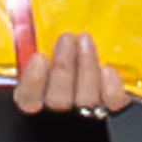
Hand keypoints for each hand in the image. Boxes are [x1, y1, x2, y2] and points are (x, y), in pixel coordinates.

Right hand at [13, 30, 133, 117]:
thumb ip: (38, 51)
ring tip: (85, 41)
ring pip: (85, 99)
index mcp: (38, 106)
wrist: (114, 101)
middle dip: (63, 67)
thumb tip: (26, 24)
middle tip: (67, 38)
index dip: (32, 81)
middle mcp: (62, 117)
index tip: (39, 57)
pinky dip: (111, 87)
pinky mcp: (114, 113)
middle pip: (58, 100)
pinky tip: (107, 69)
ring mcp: (90, 117)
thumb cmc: (71, 66)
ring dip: (86, 67)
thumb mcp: (49, 58)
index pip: (28, 100)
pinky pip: (113, 104)